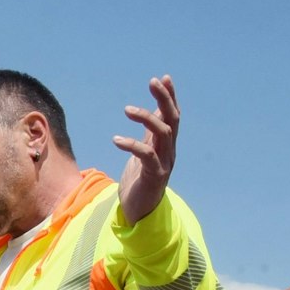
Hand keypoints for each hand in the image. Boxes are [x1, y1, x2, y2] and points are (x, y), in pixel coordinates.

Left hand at [113, 75, 179, 225]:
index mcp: (166, 144)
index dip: (169, 96)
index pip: (172, 115)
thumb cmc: (140, 180)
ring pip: (162, 133)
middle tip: (153, 82)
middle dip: (164, 98)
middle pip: (172, 119)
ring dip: (147, 118)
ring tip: (127, 109)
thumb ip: (150, 134)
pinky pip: (147, 155)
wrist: (139, 210)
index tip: (163, 78)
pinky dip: (132, 145)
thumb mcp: (144, 152)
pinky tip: (116, 140)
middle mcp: (169, 151)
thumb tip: (153, 111)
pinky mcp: (154, 176)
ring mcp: (164, 163)